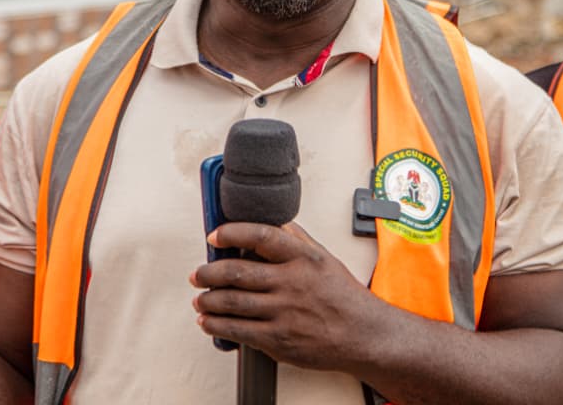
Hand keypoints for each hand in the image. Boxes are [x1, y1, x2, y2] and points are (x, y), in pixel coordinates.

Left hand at [190, 221, 381, 372]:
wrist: (364, 335)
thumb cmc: (344, 297)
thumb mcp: (325, 258)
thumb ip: (298, 240)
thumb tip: (275, 223)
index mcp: (303, 258)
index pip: (260, 236)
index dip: (232, 233)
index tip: (215, 236)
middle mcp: (292, 282)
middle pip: (237, 272)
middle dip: (209, 272)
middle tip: (198, 273)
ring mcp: (284, 312)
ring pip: (232, 302)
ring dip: (208, 300)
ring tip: (200, 298)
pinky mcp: (279, 339)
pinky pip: (238, 330)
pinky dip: (217, 326)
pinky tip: (209, 321)